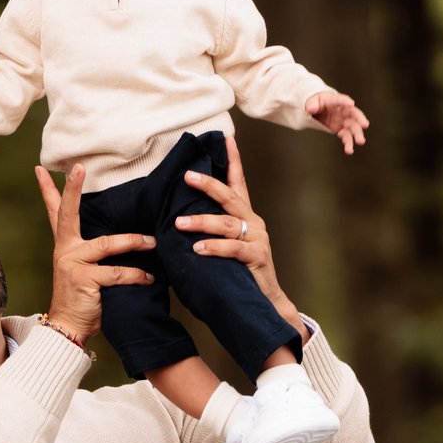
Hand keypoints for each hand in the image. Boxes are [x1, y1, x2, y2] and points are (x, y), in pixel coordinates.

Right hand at [32, 157, 154, 346]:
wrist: (69, 327)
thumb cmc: (83, 298)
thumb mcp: (85, 270)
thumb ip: (96, 253)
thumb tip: (127, 236)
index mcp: (65, 245)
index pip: (55, 212)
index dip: (48, 190)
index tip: (42, 168)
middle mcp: (65, 250)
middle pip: (68, 214)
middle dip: (72, 190)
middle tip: (78, 168)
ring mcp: (73, 264)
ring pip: (107, 245)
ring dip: (133, 242)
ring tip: (152, 243)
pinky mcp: (84, 280)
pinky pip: (116, 273)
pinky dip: (136, 275)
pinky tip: (148, 278)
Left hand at [174, 134, 308, 334]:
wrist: (265, 303)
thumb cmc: (238, 274)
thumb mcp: (223, 248)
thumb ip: (209, 232)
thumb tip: (177, 218)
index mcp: (245, 217)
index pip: (238, 183)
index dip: (233, 160)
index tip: (226, 139)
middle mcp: (253, 223)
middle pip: (230, 197)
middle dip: (208, 184)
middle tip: (186, 176)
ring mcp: (257, 239)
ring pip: (226, 224)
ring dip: (201, 222)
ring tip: (180, 223)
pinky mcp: (257, 257)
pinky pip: (233, 249)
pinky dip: (213, 248)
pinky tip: (197, 249)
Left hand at [308, 88, 369, 155]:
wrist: (318, 109)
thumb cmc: (317, 102)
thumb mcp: (312, 101)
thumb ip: (312, 104)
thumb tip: (311, 109)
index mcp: (335, 100)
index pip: (340, 100)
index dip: (345, 102)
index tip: (351, 103)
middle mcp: (343, 110)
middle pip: (354, 114)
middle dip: (360, 119)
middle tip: (365, 125)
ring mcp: (344, 120)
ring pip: (353, 127)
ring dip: (357, 134)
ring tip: (360, 142)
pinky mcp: (342, 129)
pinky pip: (346, 137)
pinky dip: (348, 143)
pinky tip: (349, 150)